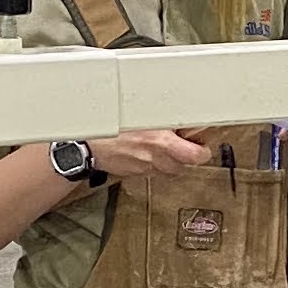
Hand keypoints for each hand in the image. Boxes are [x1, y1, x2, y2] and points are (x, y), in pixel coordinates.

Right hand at [82, 128, 218, 177]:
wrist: (85, 145)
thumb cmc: (110, 126)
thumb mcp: (141, 113)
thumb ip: (164, 117)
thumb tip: (182, 117)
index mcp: (161, 142)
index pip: (197, 155)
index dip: (202, 150)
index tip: (202, 144)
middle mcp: (156, 159)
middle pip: (185, 165)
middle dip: (186, 155)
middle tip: (184, 142)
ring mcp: (146, 168)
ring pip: (170, 170)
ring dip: (171, 160)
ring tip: (163, 146)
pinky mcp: (136, 174)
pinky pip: (153, 171)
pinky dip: (154, 163)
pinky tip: (145, 151)